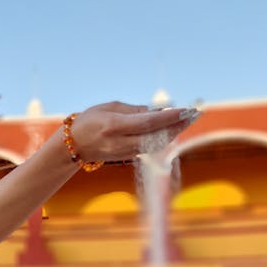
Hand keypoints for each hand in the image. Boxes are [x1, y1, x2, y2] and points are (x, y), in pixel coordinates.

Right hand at [68, 101, 198, 163]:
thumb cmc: (89, 121)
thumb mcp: (109, 108)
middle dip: (176, 125)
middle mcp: (120, 142)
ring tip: (187, 120)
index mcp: (114, 126)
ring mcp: (124, 153)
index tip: (185, 109)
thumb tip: (157, 112)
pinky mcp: (127, 158)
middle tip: (194, 114)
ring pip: (155, 144)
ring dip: (173, 133)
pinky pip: (150, 148)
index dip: (168, 117)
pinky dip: (163, 139)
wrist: (73, 146)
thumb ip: (134, 110)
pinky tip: (172, 130)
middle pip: (155, 136)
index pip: (147, 123)